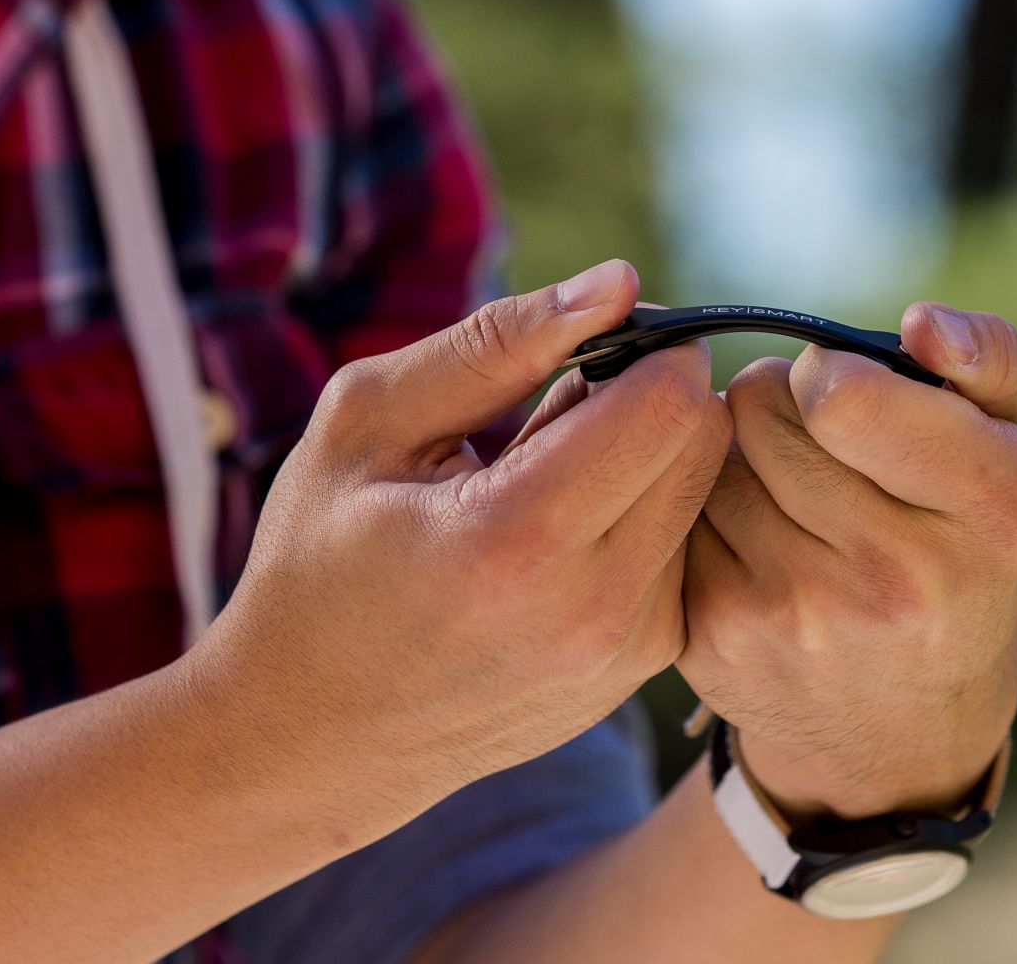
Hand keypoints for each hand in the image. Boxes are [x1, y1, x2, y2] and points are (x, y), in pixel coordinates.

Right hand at [188, 260, 730, 842]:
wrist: (311, 737)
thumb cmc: (316, 562)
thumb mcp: (369, 423)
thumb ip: (498, 341)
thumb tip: (617, 280)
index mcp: (515, 538)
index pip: (670, 399)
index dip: (642, 344)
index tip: (587, 345)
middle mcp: (593, 611)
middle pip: (704, 441)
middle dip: (652, 392)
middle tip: (562, 406)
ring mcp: (625, 655)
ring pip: (703, 494)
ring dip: (645, 457)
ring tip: (547, 481)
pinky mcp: (639, 672)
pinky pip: (683, 551)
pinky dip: (640, 516)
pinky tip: (560, 536)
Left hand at [679, 303, 1016, 819]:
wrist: (898, 724)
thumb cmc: (961, 553)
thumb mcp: (1016, 457)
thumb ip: (987, 362)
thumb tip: (922, 323)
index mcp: (988, 514)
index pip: (842, 392)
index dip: (828, 373)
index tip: (840, 393)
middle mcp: (896, 579)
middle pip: (757, 405)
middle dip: (777, 400)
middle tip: (812, 437)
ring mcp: (798, 615)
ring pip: (706, 452)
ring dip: (735, 452)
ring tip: (786, 490)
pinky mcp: (717, 637)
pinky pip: (671, 509)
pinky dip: (700, 507)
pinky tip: (748, 538)